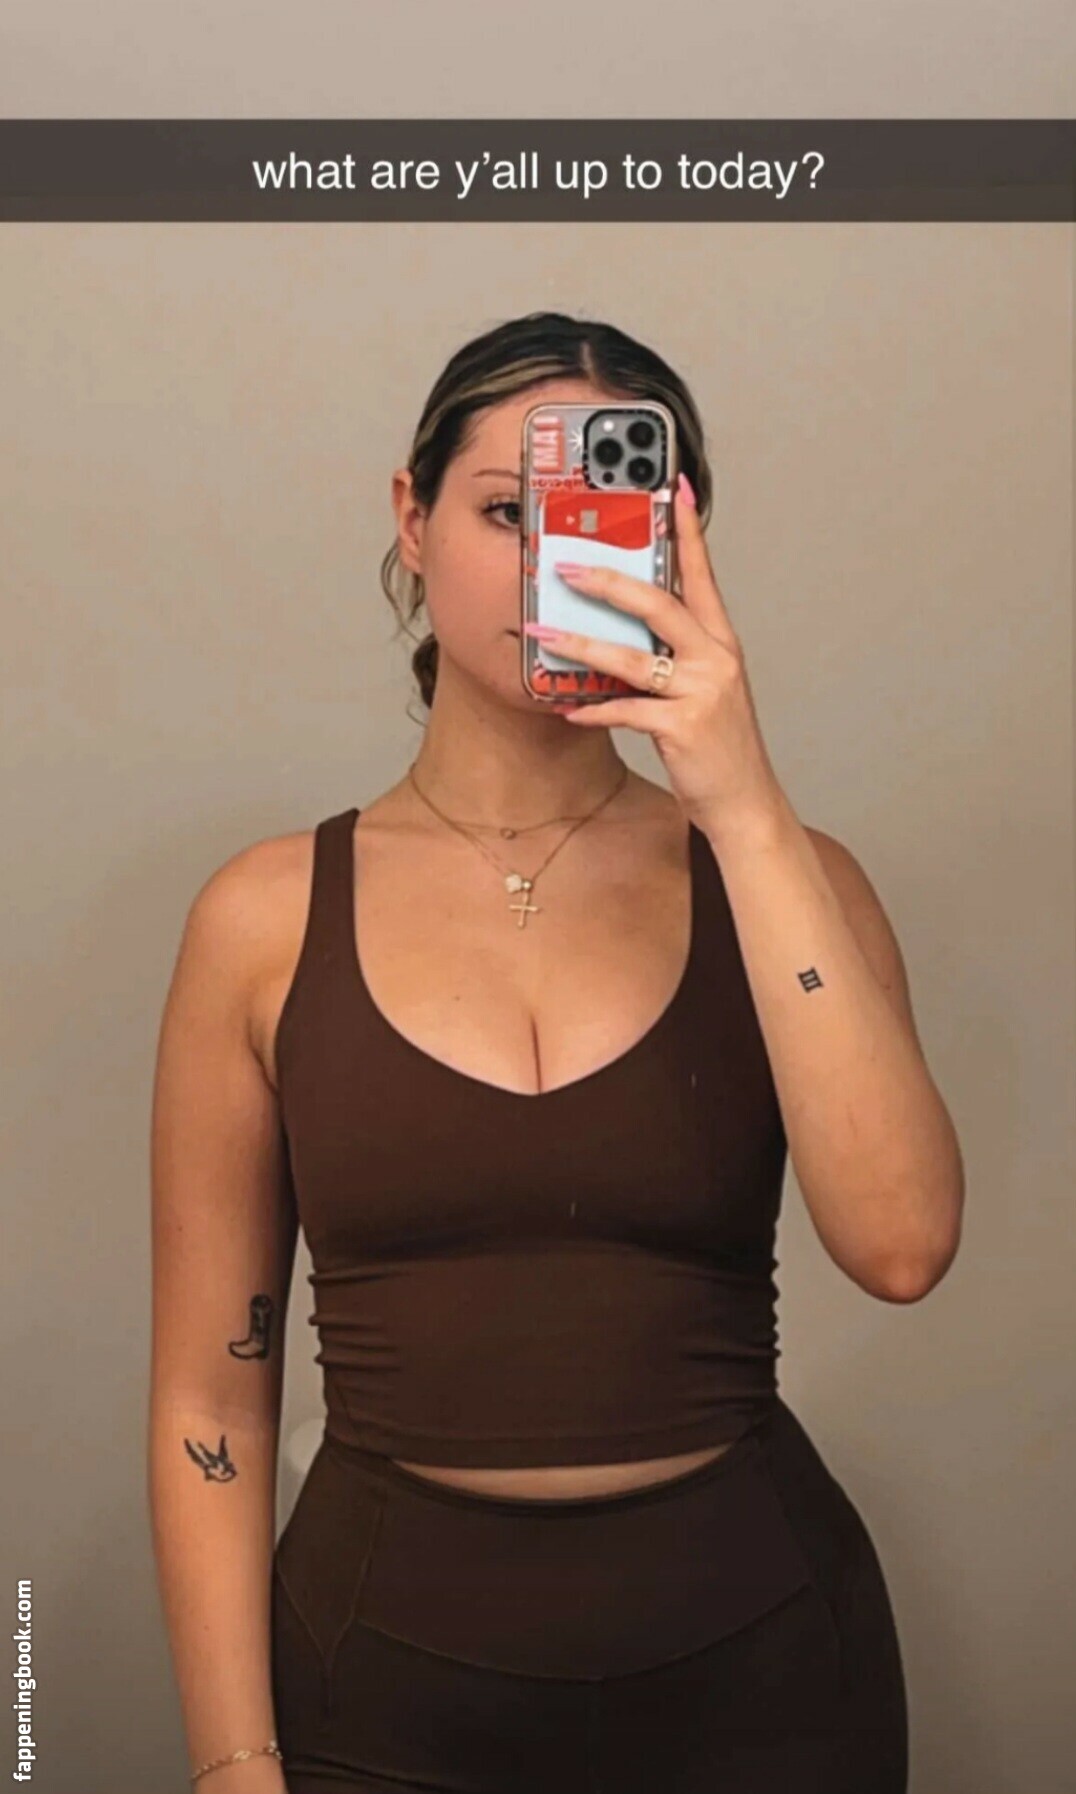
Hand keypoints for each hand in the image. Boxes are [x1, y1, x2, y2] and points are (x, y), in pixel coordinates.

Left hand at [527, 473, 787, 838]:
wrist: (744, 800)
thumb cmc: (717, 743)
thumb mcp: (703, 687)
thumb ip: (672, 654)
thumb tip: (621, 627)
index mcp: (721, 641)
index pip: (701, 573)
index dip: (686, 529)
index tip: (672, 486)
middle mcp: (716, 658)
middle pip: (659, 604)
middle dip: (609, 581)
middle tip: (567, 567)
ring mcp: (702, 691)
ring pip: (633, 657)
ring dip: (582, 644)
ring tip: (544, 633)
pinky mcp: (683, 727)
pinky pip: (626, 709)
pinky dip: (594, 708)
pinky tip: (567, 708)